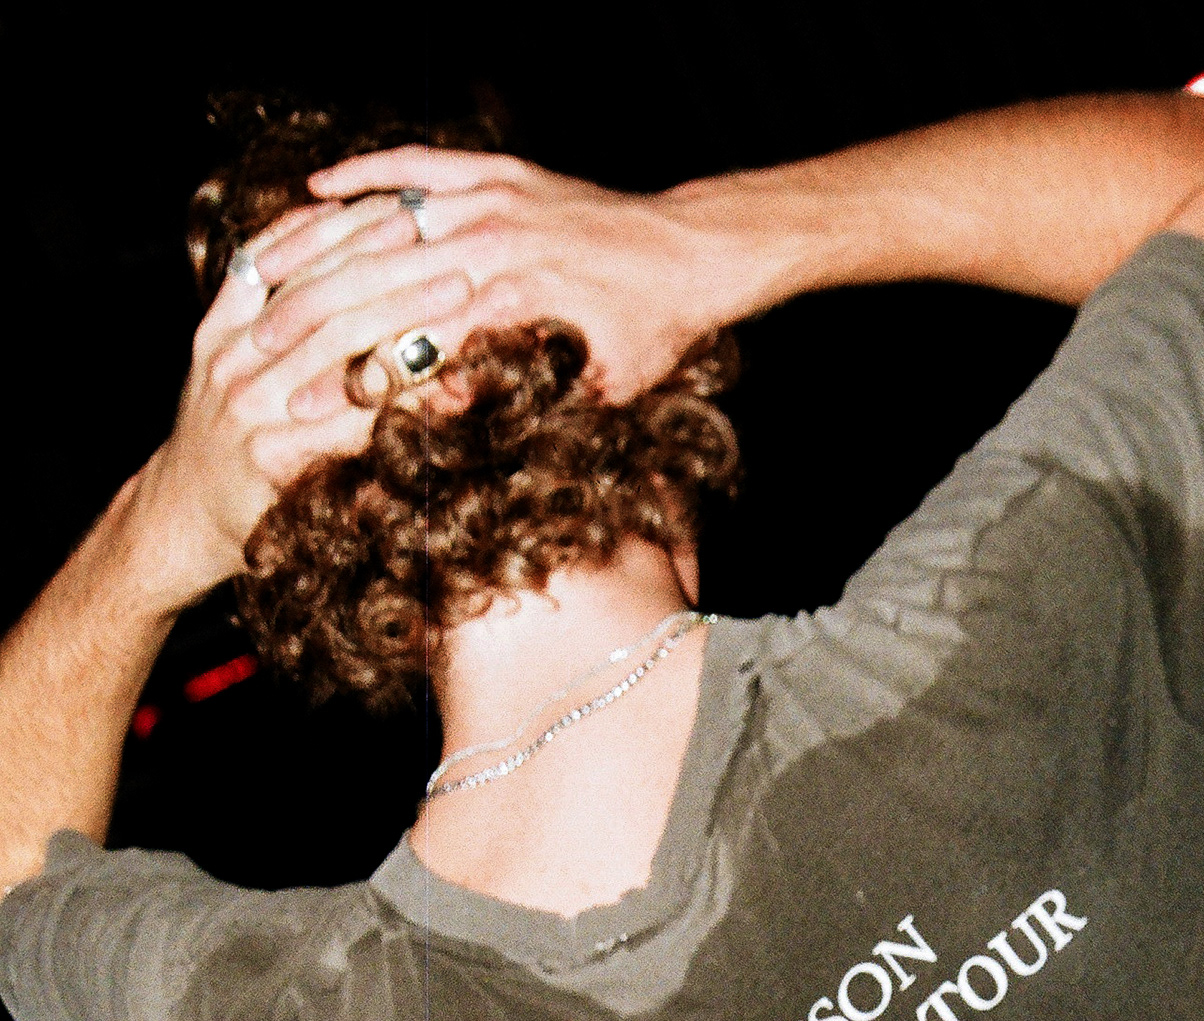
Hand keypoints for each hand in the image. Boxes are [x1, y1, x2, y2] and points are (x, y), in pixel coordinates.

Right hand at [128, 196, 472, 606]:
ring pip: (336, 347)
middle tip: (450, 249)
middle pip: (322, 295)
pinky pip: (347, 419)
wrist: (183, 517)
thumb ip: (273, 313)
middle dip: (390, 267)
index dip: (347, 230)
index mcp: (226, 324)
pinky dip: (398, 396)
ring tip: (459, 301)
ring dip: (405, 318)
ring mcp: (249, 406)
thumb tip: (339, 263)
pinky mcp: (272, 456)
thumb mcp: (237, 364)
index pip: (290, 258)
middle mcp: (233, 356)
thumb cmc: (228, 440)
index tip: (400, 208)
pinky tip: (443, 381)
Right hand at [300, 146, 746, 406]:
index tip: (302, 416)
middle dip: (316, 324)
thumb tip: (446, 417)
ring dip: (321, 250)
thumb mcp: (594, 388)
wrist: (689, 257)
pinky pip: (418, 164)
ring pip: (385, 222)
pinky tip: (318, 190)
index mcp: (512, 304)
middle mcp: (494, 243)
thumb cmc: (649, 335)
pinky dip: (368, 174)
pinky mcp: (497, 171)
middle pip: (382, 284)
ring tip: (265, 281)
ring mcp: (492, 199)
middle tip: (258, 354)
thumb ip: (521, 398)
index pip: (412, 348)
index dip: (354, 385)